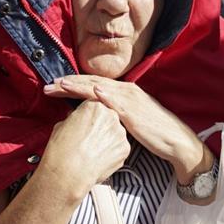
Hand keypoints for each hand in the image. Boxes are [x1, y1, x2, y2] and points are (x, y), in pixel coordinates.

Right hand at [39, 99, 131, 196]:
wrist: (68, 172)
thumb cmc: (61, 149)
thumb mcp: (61, 125)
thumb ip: (75, 118)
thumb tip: (77, 120)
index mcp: (94, 105)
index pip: (95, 105)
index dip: (88, 116)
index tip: (84, 125)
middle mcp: (110, 115)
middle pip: (108, 117)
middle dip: (100, 127)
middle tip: (87, 139)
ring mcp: (120, 132)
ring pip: (115, 133)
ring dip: (106, 140)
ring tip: (92, 151)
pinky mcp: (125, 148)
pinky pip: (119, 148)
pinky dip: (111, 153)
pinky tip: (99, 159)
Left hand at [44, 75, 207, 181]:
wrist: (175, 141)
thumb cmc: (153, 133)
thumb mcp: (129, 120)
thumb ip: (113, 114)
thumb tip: (96, 117)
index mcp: (123, 92)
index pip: (93, 84)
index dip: (73, 83)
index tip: (55, 86)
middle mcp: (125, 90)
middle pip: (91, 82)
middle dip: (68, 82)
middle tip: (48, 84)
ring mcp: (129, 99)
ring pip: (99, 88)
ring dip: (77, 86)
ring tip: (59, 85)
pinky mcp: (134, 111)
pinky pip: (116, 101)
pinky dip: (103, 95)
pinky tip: (92, 92)